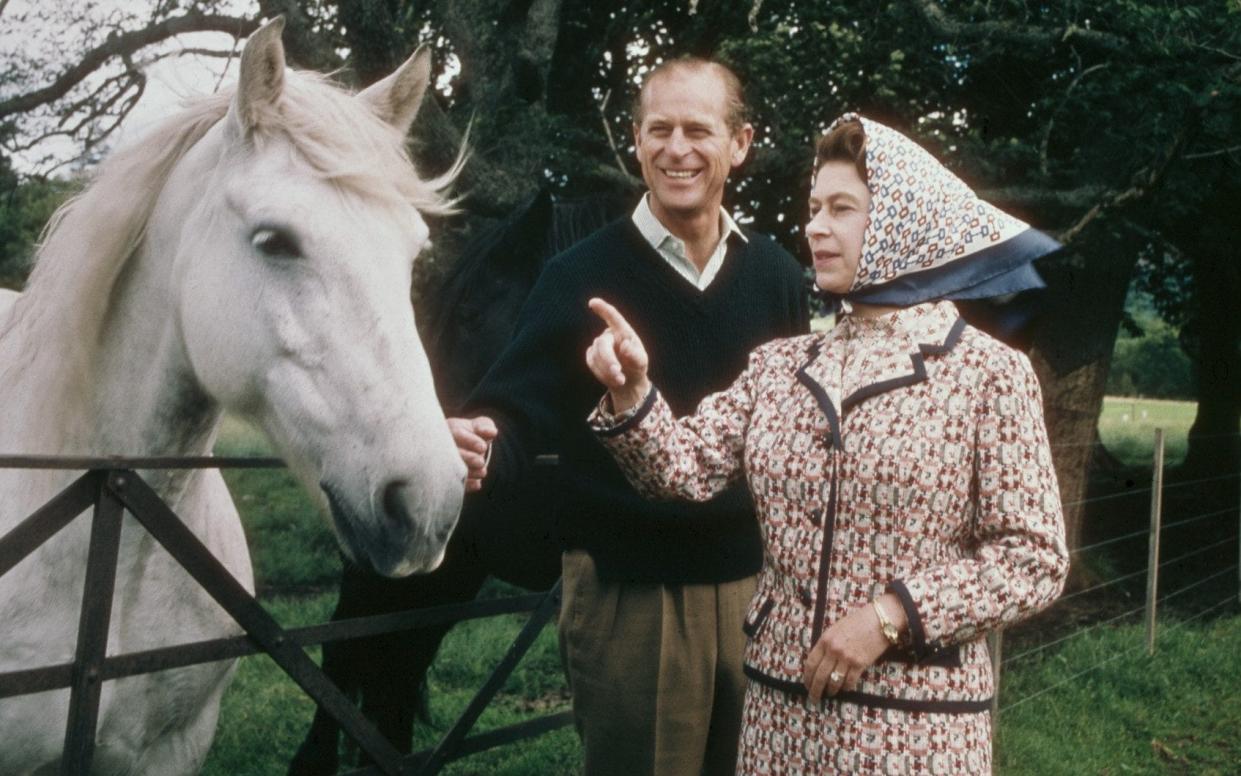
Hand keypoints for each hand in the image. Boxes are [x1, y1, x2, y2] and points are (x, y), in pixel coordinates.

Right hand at [447, 416, 497, 491]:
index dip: (471, 441)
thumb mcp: (478, 426)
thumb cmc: (472, 434)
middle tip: (481, 462)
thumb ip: (485, 426)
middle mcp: (442, 446)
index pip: (457, 434)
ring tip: (482, 472)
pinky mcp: (447, 477)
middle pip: (452, 452)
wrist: (463, 449)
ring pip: (450, 468)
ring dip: (468, 472)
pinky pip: (452, 482)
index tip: (483, 447)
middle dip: (468, 458)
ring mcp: (442, 462)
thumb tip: (492, 432)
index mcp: (450, 430)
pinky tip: (477, 484)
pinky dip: (466, 485)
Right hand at [585, 297, 650, 412]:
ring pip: (596, 355)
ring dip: (607, 370)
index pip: (613, 317)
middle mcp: (609, 336)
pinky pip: (591, 363)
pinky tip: (612, 378)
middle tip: (618, 374)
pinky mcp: (591, 355)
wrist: (628, 381)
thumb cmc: (637, 367)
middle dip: (608, 360)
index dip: (603, 309)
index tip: (593, 302)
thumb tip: (624, 345)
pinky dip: (602, 373)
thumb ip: (635, 355)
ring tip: (621, 380)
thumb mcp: (641, 362)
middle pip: (602, 344)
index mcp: (623, 332)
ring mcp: (598, 345)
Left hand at [802, 600, 893, 703]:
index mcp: (825, 640)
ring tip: (830, 693)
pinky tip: (845, 688)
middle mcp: (834, 650)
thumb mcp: (835, 629)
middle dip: (815, 690)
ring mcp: (847, 658)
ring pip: (834, 681)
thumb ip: (826, 644)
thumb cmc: (857, 622)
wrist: (879, 620)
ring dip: (831, 690)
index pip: (811, 663)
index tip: (807, 685)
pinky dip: (846, 687)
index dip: (807, 677)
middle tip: (814, 699)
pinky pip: (849, 681)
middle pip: (820, 676)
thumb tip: (819, 662)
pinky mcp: (860, 664)